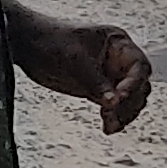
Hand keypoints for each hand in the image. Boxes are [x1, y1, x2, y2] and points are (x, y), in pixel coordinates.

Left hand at [14, 16, 152, 133]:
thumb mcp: (74, 59)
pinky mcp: (98, 89)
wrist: (27, 44)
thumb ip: (96, 82)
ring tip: (110, 125)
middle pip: (139, 85)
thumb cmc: (50, 40)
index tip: (120, 97)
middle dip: (130, 102)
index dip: (134, 83)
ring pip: (130, 99)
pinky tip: (107, 127)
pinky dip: (114, 117)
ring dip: (124, 113)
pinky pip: (114, 106)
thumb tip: (114, 103)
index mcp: (117, 42)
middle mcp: (117, 59)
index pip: (138, 65)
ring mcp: (109, 75)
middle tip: (114, 114)